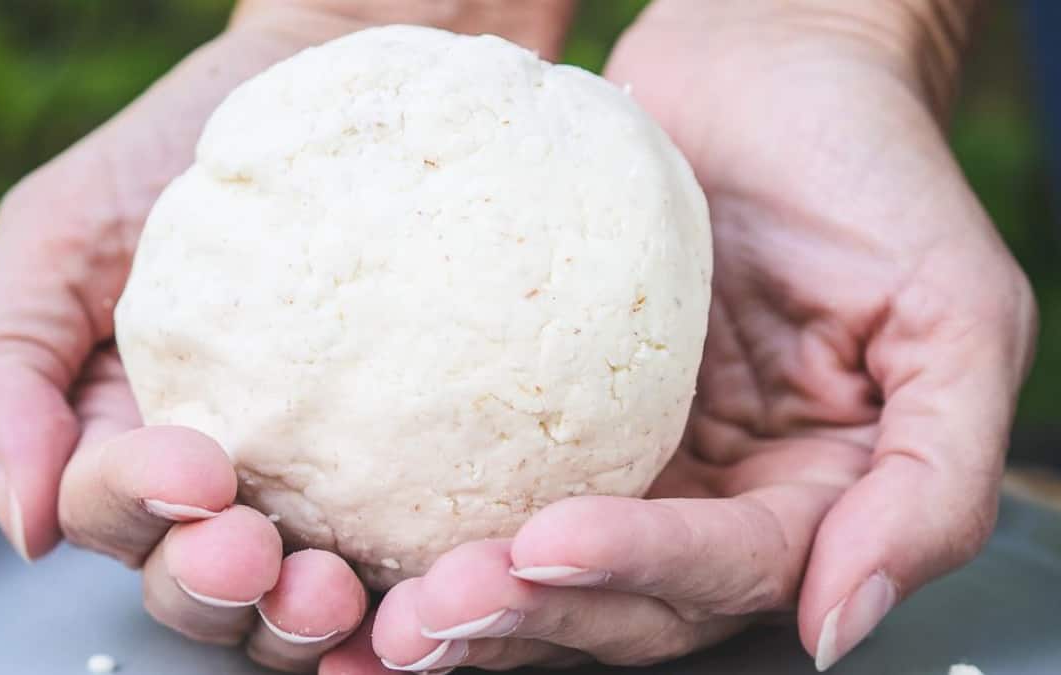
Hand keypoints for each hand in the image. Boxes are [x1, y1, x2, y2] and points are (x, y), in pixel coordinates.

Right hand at [0, 1, 572, 670]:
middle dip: (214, 588)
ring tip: (333, 591)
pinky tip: (421, 600)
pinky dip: (401, 603)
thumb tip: (21, 522)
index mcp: (125, 442)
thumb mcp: (60, 231)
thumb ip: (3, 367)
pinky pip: (402, 566)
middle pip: (196, 588)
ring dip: (301, 621)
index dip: (134, 513)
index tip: (190, 464)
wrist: (337, 86)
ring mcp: (318, 489)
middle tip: (253, 553)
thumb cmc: (186, 152)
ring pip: (292, 604)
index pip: (109, 516)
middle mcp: (220, 486)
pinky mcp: (409, 479)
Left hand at [360, 1, 1037, 671]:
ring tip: (389, 612)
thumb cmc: (866, 164)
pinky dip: (442, 522)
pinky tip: (374, 549)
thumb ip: (935, 480)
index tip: (545, 546)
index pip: (729, 572)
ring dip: (475, 602)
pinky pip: (499, 480)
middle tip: (432, 612)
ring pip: (553, 569)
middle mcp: (720, 494)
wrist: (764, 61)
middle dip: (533, 615)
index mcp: (814, 492)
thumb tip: (844, 622)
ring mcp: (636, 457)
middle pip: (627, 599)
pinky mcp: (560, 410)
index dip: (642, 572)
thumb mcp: (957, 313)